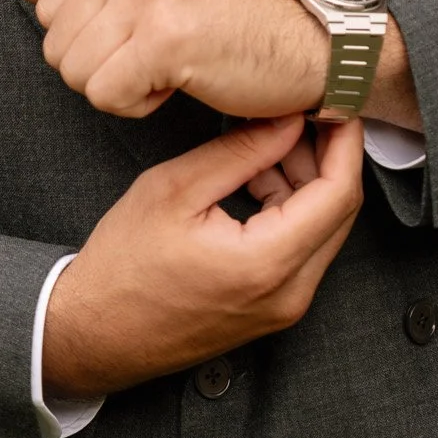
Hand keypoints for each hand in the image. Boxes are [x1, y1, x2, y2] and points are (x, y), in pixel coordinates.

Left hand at [0, 0, 327, 119]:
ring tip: (176, 63)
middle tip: (166, 50)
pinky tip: (184, 81)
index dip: (96, 41)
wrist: (308, 41)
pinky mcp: (166, 34)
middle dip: (105, 68)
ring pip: (77, 76)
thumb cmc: (228, 19)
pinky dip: (141, 106)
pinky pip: (107, 97)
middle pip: (56, 47)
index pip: (49, 12)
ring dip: (124, 90)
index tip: (150, 29)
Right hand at [41, 113, 363, 398]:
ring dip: (306, 181)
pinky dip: (291, 209)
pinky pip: (302, 250)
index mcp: (267, 264)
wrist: (93, 334)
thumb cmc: (122, 266)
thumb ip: (240, 151)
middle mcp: (288, 294)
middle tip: (299, 113)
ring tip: (266, 143)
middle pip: (339, 211)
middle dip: (326, 156)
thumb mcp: (174, 190)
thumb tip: (289, 119)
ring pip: (323, 229)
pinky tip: (257, 179)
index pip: (338, 193)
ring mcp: (283, 307)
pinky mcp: (272, 309)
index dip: (344, 141)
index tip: (336, 103)